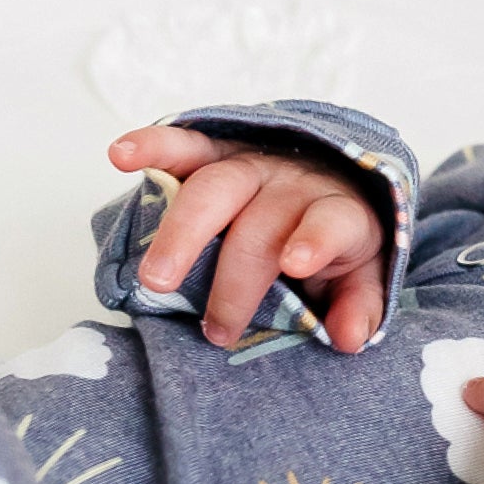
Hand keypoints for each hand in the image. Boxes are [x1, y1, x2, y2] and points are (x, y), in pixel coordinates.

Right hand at [108, 125, 387, 351]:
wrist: (329, 181)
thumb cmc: (340, 244)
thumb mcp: (363, 276)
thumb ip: (358, 305)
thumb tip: (348, 338)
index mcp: (338, 211)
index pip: (331, 222)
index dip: (314, 240)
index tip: (294, 265)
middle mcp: (292, 183)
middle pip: (258, 224)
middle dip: (234, 278)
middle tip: (214, 328)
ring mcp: (251, 164)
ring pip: (212, 190)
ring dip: (180, 234)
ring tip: (153, 279)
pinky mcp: (215, 152)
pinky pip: (184, 146)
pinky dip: (153, 147)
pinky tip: (121, 155)